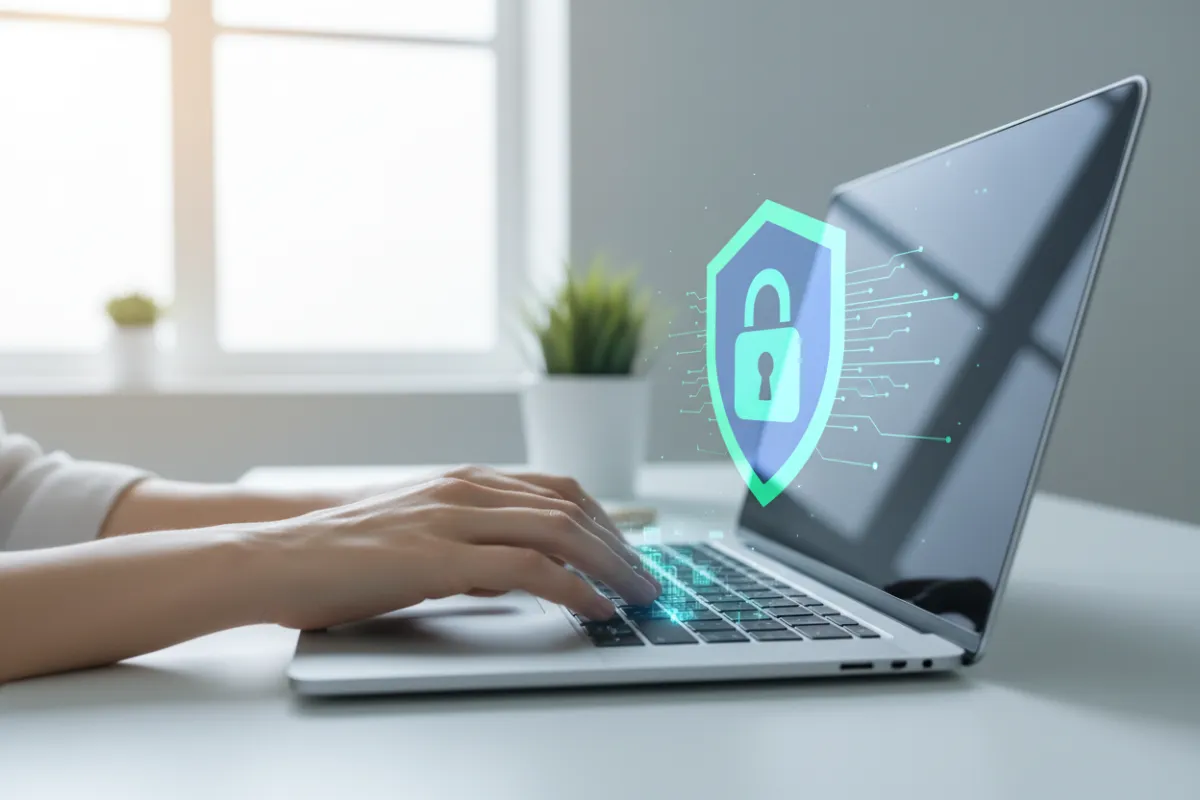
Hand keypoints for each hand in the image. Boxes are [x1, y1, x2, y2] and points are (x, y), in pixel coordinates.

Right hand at [249, 467, 661, 630]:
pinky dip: (573, 588)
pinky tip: (595, 609)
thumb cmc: (341, 556)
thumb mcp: (417, 538)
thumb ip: (469, 548)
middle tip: (648, 580)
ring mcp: (453, 518)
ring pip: (559, 531)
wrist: (276, 557)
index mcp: (463, 481)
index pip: (556, 489)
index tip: (629, 552)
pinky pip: (528, 569)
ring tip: (638, 596)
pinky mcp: (439, 557)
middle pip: (570, 506)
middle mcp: (465, 489)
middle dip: (620, 544)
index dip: (604, 520)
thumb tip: (513, 575)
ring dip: (611, 565)